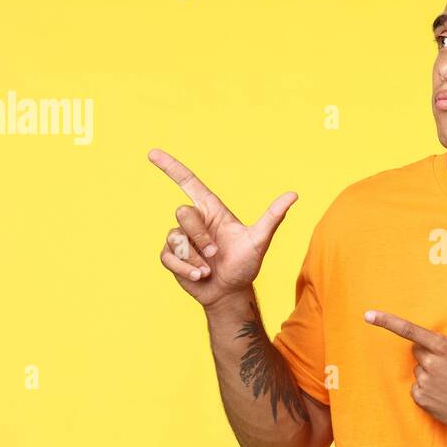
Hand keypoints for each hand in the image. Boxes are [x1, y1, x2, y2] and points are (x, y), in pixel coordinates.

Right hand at [148, 147, 296, 308]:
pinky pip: (169, 257)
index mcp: (211, 211)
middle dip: (200, 237)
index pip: (188, 182)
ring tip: (208, 270)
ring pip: (175, 238)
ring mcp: (181, 239)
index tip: (153, 153)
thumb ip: (273, 217)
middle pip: (183, 213)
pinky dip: (185, 269)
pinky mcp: (171, 257)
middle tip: (216, 254)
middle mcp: (194, 222)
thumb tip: (293, 194)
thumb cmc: (245, 265)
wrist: (230, 292)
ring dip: (194, 258)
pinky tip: (199, 277)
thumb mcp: (259, 240)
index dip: (171, 167)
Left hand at [364, 294, 446, 434]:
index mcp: (445, 348)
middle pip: (417, 351)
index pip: (410, 331)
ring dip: (430, 373)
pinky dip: (427, 390)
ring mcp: (426, 384)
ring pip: (418, 370)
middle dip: (429, 354)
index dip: (388, 322)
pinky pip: (416, 389)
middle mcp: (432, 364)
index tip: (368, 315)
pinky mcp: (423, 401)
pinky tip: (445, 394)